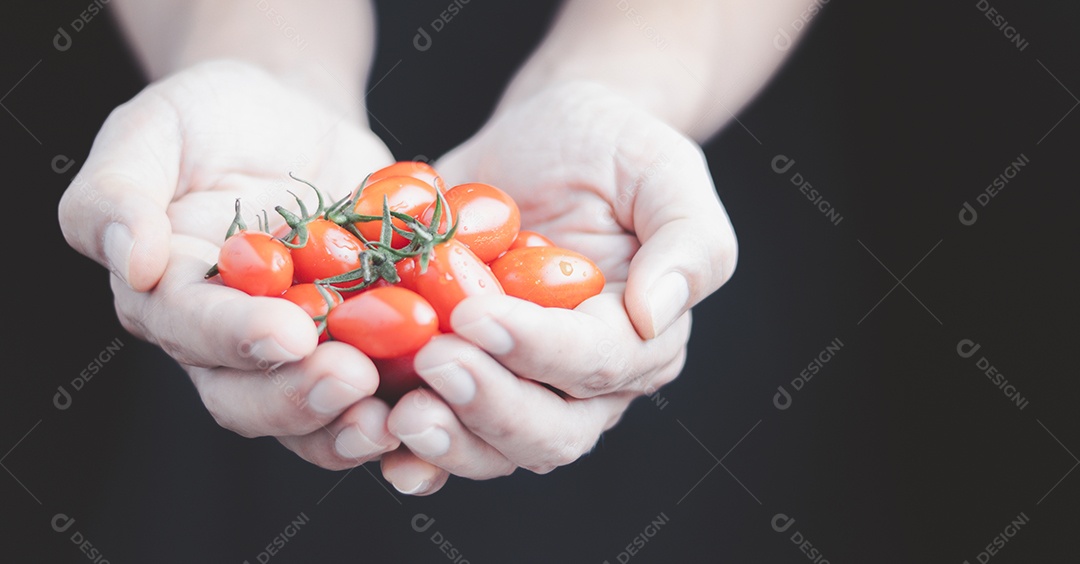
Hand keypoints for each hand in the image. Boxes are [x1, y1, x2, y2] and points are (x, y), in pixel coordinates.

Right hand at [58, 60, 402, 469]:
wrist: (290, 120)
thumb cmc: (208, 119)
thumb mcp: (150, 132)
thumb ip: (117, 192)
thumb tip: (126, 259)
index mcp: (171, 300)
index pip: (194, 333)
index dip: (237, 339)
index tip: (290, 332)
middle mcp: (229, 345)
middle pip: (252, 399)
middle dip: (302, 398)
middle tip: (356, 378)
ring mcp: (300, 353)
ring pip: (315, 417)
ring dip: (355, 424)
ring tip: (401, 415)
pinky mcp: (361, 345)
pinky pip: (382, 390)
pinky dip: (410, 400)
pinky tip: (451, 391)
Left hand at [379, 81, 737, 492]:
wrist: (544, 138)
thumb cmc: (612, 148)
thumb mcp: (663, 170)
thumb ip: (688, 241)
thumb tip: (654, 314)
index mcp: (639, 339)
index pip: (596, 364)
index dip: (538, 349)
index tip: (478, 315)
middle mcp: (583, 382)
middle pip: (548, 431)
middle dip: (488, 407)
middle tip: (434, 361)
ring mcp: (519, 385)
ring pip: (491, 448)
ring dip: (443, 441)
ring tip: (393, 410)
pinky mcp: (464, 375)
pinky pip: (439, 429)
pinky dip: (404, 445)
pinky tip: (367, 425)